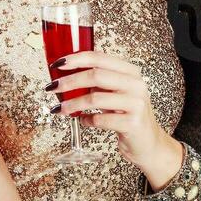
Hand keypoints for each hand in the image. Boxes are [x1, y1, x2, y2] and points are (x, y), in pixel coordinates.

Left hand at [47, 50, 181, 183]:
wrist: (148, 143)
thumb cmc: (127, 116)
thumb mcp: (116, 93)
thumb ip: (98, 82)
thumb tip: (65, 74)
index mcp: (130, 72)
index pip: (100, 58)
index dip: (76, 59)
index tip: (58, 64)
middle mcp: (135, 84)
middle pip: (95, 75)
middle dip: (69, 81)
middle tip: (52, 87)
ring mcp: (136, 104)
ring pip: (95, 98)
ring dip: (72, 104)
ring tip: (60, 109)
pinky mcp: (132, 123)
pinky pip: (100, 120)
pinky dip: (87, 120)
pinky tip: (84, 121)